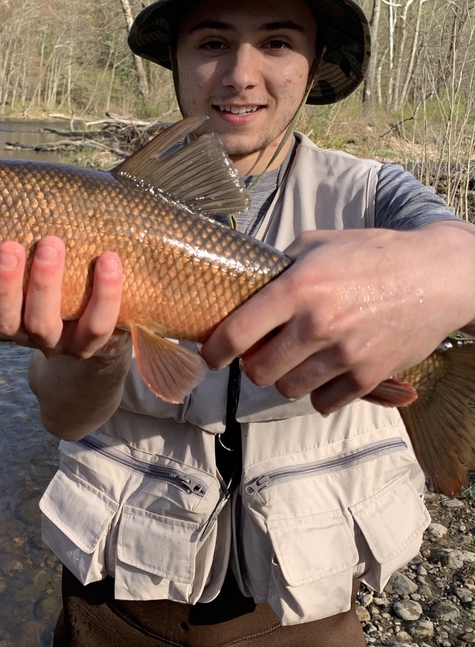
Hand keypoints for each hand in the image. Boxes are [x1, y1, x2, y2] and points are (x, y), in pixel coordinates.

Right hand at [0, 236, 125, 358]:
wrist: (94, 360)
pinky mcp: (96, 341)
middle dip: (4, 285)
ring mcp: (59, 340)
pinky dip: (107, 294)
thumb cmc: (46, 294)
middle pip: (7, 319)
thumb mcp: (5, 282)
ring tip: (52, 243)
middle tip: (7, 247)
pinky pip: (99, 324)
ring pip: (47, 323)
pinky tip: (109, 259)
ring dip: (47, 285)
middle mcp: (22, 332)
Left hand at [200, 225, 473, 414]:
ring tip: (298, 361)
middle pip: (258, 371)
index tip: (210, 357)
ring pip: (288, 389)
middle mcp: (316, 323)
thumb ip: (279, 266)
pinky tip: (327, 372)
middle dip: (254, 365)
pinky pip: (324, 402)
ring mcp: (344, 354)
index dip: (215, 351)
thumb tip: (245, 285)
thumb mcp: (318, 244)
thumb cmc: (372, 254)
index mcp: (297, 287)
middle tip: (263, 354)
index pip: (236, 332)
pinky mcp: (368, 376)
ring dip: (287, 379)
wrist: (436, 275)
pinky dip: (321, 393)